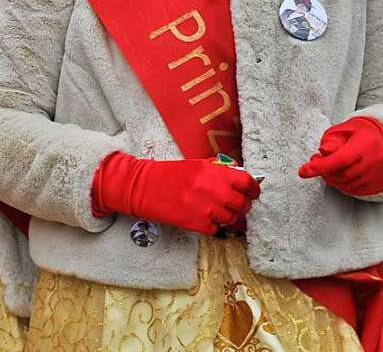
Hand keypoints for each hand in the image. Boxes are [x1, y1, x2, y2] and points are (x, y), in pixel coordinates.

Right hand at [92, 151, 261, 236]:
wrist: (142, 187)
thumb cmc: (168, 175)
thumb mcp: (194, 165)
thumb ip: (218, 169)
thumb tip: (241, 176)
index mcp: (211, 170)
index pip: (246, 181)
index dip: (253, 189)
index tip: (253, 193)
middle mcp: (210, 188)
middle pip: (242, 203)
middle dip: (242, 206)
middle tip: (235, 206)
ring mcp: (203, 207)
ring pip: (231, 219)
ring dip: (228, 218)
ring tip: (216, 213)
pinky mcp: (195, 223)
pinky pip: (216, 229)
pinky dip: (212, 226)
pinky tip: (202, 219)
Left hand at [299, 117, 382, 195]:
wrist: (382, 138)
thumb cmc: (361, 133)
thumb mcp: (343, 130)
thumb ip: (332, 141)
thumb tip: (324, 151)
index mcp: (365, 145)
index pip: (340, 160)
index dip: (320, 167)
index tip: (303, 171)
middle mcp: (374, 161)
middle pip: (342, 175)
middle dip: (324, 171)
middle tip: (317, 162)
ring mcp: (377, 174)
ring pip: (347, 185)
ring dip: (332, 179)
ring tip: (329, 167)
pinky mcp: (377, 184)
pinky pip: (355, 191)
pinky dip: (342, 185)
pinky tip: (339, 174)